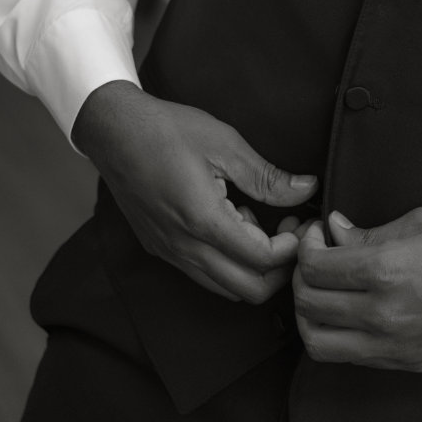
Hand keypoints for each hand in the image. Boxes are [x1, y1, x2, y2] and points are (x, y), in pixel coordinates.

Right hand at [71, 81, 317, 303]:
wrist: (114, 132)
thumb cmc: (168, 131)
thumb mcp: (226, 145)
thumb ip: (268, 177)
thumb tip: (306, 189)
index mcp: (203, 222)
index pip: (262, 261)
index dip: (292, 247)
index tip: (302, 222)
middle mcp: (184, 248)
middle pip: (248, 290)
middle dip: (281, 268)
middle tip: (291, 230)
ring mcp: (169, 253)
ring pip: (225, 288)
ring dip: (254, 267)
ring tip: (262, 223)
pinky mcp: (160, 249)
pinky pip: (204, 274)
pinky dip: (229, 261)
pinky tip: (234, 220)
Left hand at [292, 205, 421, 371]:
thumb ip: (370, 232)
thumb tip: (335, 231)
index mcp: (386, 270)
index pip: (316, 267)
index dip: (307, 246)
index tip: (317, 234)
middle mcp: (383, 314)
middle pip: (308, 304)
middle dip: (301, 276)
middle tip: (316, 258)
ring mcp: (391, 346)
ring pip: (318, 342)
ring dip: (309, 314)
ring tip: (322, 291)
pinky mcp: (402, 364)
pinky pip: (348, 357)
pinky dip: (334, 335)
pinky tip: (347, 311)